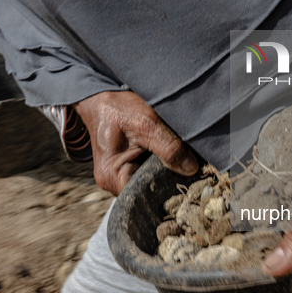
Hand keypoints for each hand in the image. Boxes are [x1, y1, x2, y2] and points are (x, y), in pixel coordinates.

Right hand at [74, 91, 197, 195]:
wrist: (100, 97)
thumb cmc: (118, 108)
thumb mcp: (146, 123)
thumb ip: (169, 147)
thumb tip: (190, 169)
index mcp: (112, 177)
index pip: (145, 195)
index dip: (167, 187)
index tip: (188, 177)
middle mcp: (112, 182)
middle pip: (148, 190)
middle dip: (168, 178)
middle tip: (189, 167)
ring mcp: (118, 175)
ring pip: (149, 180)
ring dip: (164, 169)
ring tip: (179, 158)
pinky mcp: (125, 166)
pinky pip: (146, 171)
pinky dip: (159, 163)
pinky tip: (169, 155)